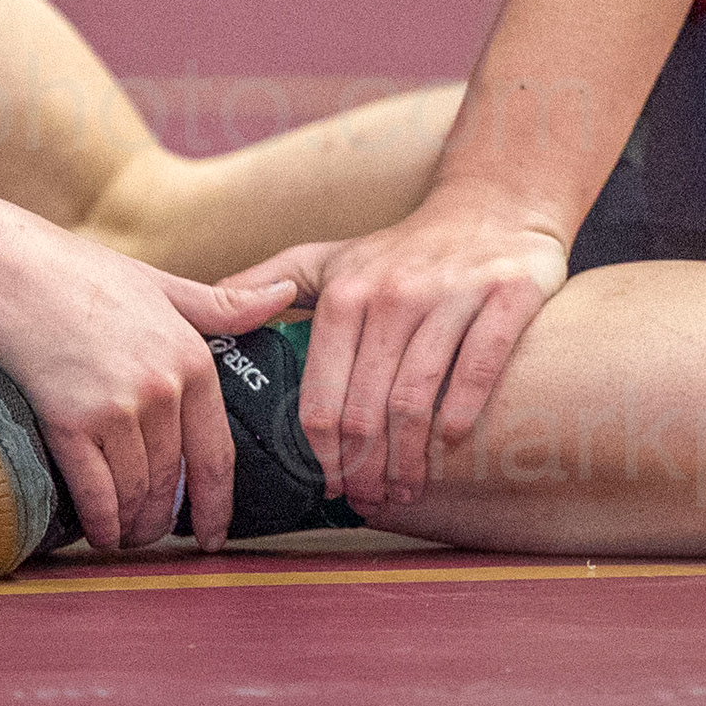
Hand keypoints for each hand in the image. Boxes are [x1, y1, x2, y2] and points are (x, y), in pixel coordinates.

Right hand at [0, 194, 297, 551]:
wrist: (4, 270)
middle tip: (157, 539)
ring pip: (136, 491)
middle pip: (174, 480)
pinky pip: (96, 491)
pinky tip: (98, 534)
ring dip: (132, 525)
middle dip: (166, 520)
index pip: (216, 453)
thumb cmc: (80, 274)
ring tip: (125, 538)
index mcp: (193, 359)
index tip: (214, 534)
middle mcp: (163, 388)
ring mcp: (117, 407)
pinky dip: (100, 521)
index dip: (217, 503)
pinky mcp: (70, 421)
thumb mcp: (161, 286)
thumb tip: (286, 298)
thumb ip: (222, 306)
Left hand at [237, 188, 569, 512]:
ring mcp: (451, 294)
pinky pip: (479, 366)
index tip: (329, 487)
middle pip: (366, 408)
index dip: (322, 454)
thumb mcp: (330, 257)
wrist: (495, 204)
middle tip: (367, 501)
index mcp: (345, 294)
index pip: (320, 396)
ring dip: (408, 458)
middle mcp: (394, 293)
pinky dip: (462, 411)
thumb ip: (265, 282)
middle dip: (363, 469)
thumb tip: (199, 312)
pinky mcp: (506, 294)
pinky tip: (451, 441)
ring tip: (405, 489)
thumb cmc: (403, 247)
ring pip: (418, 397)